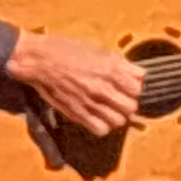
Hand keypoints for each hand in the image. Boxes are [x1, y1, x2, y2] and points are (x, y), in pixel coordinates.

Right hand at [5, 32, 143, 134]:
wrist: (40, 61)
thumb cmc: (68, 51)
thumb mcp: (99, 51)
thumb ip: (122, 64)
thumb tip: (139, 74)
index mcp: (109, 70)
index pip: (137, 89)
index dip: (134, 88)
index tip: (127, 86)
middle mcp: (102, 88)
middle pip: (130, 107)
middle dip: (128, 103)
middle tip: (120, 99)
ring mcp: (89, 103)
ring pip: (118, 121)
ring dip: (117, 116)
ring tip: (110, 109)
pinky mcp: (77, 114)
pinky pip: (100, 129)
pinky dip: (103, 126)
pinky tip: (99, 118)